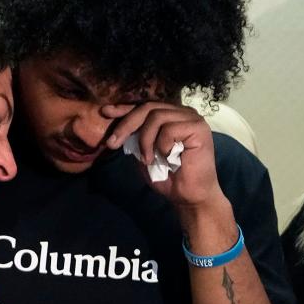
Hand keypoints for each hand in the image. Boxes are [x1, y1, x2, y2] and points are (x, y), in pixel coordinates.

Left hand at [105, 101, 222, 211]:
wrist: (188, 196)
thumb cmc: (168, 177)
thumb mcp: (143, 153)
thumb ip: (135, 137)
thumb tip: (117, 126)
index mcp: (170, 116)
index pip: (144, 107)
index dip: (124, 109)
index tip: (105, 112)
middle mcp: (182, 113)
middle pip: (148, 108)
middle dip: (126, 124)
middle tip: (112, 143)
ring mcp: (192, 118)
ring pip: (156, 117)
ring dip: (145, 140)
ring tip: (148, 160)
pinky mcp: (198, 128)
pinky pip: (169, 129)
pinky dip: (162, 145)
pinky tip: (168, 158)